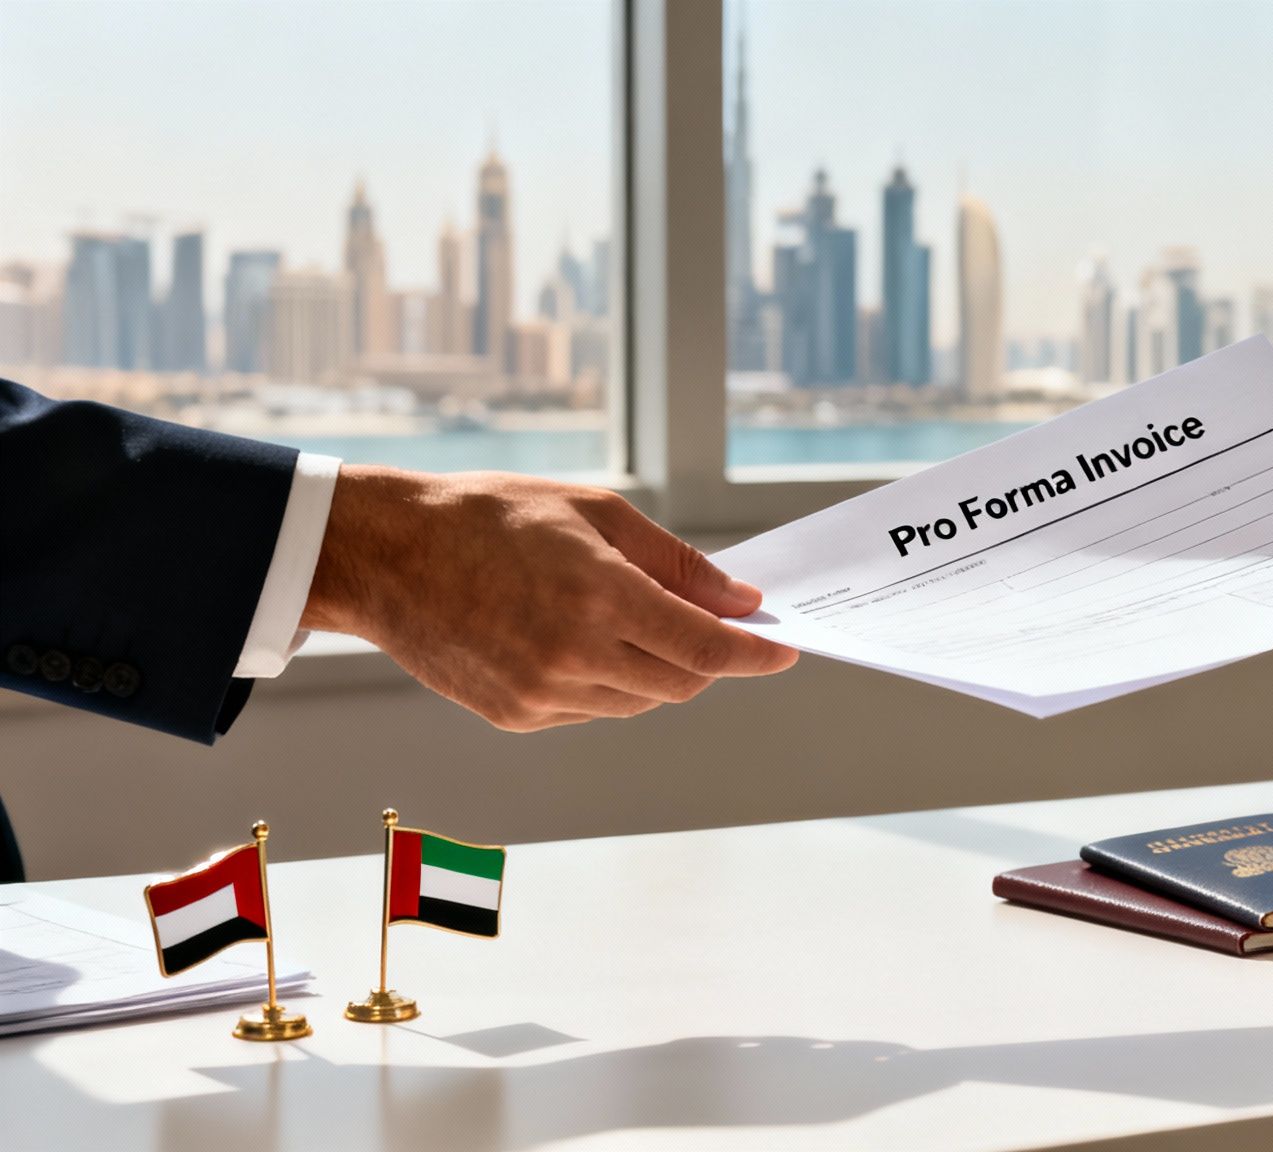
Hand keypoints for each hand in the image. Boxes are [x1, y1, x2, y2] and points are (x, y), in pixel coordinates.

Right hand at [301, 466, 796, 729]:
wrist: (389, 554)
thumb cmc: (491, 516)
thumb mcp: (595, 512)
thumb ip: (676, 563)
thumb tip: (739, 601)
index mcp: (600, 597)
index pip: (707, 648)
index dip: (755, 654)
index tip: (785, 650)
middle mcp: (575, 655)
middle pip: (683, 682)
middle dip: (707, 657)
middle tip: (705, 619)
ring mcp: (543, 694)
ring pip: (641, 701)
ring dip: (656, 669)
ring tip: (620, 617)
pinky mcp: (517, 716)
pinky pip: (593, 710)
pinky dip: (607, 682)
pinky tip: (575, 639)